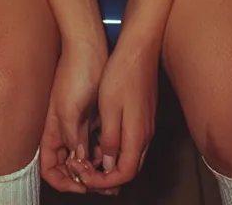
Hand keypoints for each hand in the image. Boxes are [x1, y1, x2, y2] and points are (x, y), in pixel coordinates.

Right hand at [40, 41, 106, 193]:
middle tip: (105, 184)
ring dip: (96, 167)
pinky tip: (115, 151)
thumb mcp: (70, 108)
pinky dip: (103, 150)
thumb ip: (72, 137)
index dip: (64, 181)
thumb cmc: (76, 74)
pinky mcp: (91, 116)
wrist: (90, 47)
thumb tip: (79, 161)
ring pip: (84, 156)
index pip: (50, 169)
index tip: (83, 183)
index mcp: (51, 132)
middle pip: (68, 167)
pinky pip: (95, 141)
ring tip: (113, 171)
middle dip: (83, 178)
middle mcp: (63, 131)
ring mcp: (77, 124)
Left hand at [69, 39, 157, 192]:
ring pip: (130, 155)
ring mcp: (146, 124)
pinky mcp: (143, 115)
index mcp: (137, 135)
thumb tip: (108, 164)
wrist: (139, 49)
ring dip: (110, 162)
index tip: (86, 176)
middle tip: (85, 169)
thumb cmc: (122, 74)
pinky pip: (131, 141)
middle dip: (106, 175)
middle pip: (129, 168)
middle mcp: (145, 134)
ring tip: (88, 156)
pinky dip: (116, 148)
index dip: (105, 181)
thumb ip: (110, 139)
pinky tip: (100, 139)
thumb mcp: (109, 108)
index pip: (125, 174)